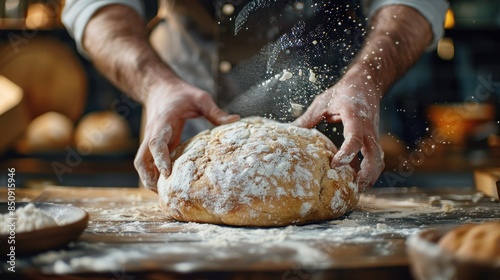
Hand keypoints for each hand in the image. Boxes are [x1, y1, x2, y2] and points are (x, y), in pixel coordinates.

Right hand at [135, 79, 239, 191]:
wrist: (160, 88)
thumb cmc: (181, 93)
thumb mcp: (200, 97)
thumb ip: (215, 111)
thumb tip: (236, 120)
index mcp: (163, 122)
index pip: (157, 143)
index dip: (160, 159)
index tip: (167, 173)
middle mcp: (153, 133)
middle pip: (142, 159)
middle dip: (149, 177)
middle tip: (164, 194)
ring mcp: (150, 140)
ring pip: (141, 163)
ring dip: (149, 179)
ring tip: (164, 196)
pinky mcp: (153, 145)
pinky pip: (148, 162)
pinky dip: (153, 175)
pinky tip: (166, 187)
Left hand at [294, 75, 384, 191]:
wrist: (367, 83)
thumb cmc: (343, 92)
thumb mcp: (323, 102)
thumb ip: (307, 118)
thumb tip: (288, 132)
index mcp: (355, 116)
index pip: (355, 137)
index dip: (347, 153)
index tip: (335, 164)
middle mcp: (368, 128)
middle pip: (375, 155)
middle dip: (366, 174)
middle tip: (353, 188)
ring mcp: (373, 135)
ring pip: (378, 160)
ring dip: (369, 177)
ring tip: (355, 191)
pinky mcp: (373, 140)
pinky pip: (374, 159)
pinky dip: (367, 172)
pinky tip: (355, 182)